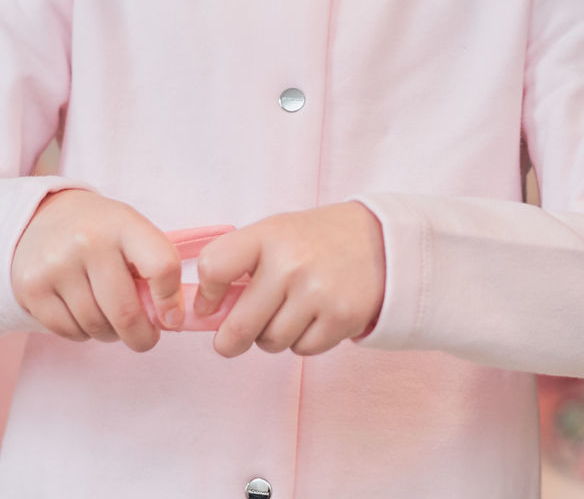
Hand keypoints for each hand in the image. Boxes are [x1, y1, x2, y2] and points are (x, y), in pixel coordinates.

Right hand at [10, 189, 183, 350]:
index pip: (161, 266)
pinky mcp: (31, 287)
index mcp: (122, 223)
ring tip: (109, 317)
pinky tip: (83, 313)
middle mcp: (88, 241)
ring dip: (110, 333)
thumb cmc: (98, 230)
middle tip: (145, 338)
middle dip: (142, 337)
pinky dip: (82, 333)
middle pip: (126, 312)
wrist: (40, 217)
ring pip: (96, 326)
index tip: (171, 319)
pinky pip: (69, 332)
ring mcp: (56, 264)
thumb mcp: (130, 231)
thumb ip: (154, 267)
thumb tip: (172, 320)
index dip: (171, 301)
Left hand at [194, 202, 386, 357]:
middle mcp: (291, 263)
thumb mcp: (275, 234)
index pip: (214, 267)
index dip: (207, 293)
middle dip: (230, 340)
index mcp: (268, 236)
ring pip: (271, 342)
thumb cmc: (314, 240)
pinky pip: (302, 349)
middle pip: (240, 325)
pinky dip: (302, 341)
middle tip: (229, 342)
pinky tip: (314, 317)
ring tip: (287, 313)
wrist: (379, 241)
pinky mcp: (341, 318)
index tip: (210, 304)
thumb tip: (204, 312)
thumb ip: (239, 263)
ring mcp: (318, 292)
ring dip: (272, 337)